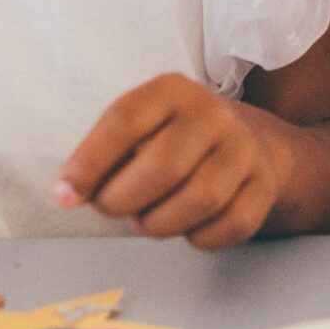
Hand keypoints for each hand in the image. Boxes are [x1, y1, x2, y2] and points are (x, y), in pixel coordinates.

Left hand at [55, 73, 286, 248]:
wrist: (251, 144)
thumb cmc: (177, 139)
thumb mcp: (143, 126)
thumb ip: (107, 153)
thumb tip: (71, 192)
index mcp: (172, 91)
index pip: (124, 120)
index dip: (89, 162)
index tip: (66, 196)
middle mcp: (212, 114)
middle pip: (162, 166)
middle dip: (123, 200)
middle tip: (110, 209)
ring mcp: (243, 150)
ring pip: (199, 201)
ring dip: (159, 223)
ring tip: (144, 221)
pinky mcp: (263, 186)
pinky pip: (228, 225)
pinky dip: (198, 238)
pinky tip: (185, 228)